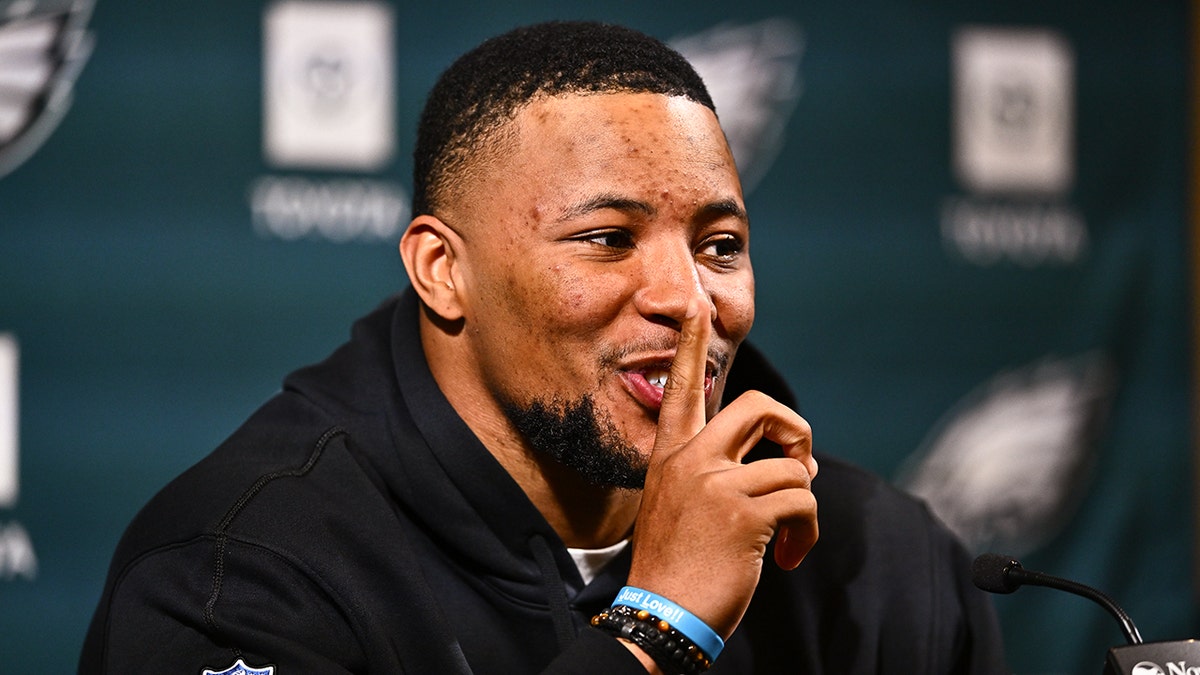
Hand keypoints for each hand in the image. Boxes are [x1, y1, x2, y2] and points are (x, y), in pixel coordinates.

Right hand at [626, 294, 817, 639]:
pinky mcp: (742, 511)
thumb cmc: (675, 568)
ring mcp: (714, 483)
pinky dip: (807, 532)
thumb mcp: (679, 507)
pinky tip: (787, 557)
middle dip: (793, 430)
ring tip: (788, 537)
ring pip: (791, 466)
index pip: (683, 389)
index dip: (691, 347)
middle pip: (758, 407)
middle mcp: (690, 460)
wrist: (659, 614)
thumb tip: (785, 462)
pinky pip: (801, 501)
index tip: (695, 306)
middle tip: (796, 465)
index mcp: (671, 456)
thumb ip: (714, 475)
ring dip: (803, 506)